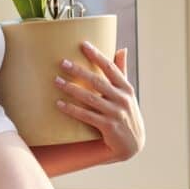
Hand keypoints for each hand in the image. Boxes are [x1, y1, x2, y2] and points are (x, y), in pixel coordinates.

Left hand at [54, 42, 145, 162]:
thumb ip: (122, 71)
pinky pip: (87, 116)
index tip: (83, 44)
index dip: (97, 55)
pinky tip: (59, 104)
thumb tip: (122, 49)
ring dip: (72, 89)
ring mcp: (116, 113)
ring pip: (90, 98)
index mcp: (126, 88)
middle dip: (79, 71)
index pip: (110, 68)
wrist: (133, 144)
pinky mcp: (108, 127)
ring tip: (56, 81)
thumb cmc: (127, 113)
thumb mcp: (127, 93)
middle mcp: (122, 99)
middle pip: (97, 81)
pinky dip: (72, 110)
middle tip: (62, 63)